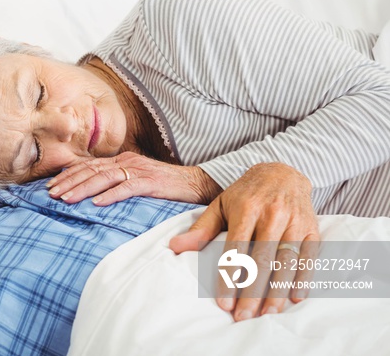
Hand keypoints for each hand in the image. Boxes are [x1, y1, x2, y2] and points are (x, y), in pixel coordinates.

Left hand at [45, 151, 220, 205]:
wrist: (196, 183)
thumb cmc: (164, 185)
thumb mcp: (136, 180)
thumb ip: (116, 183)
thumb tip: (93, 195)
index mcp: (121, 160)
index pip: (88, 166)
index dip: (68, 175)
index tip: (50, 186)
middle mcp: (127, 162)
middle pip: (91, 170)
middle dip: (68, 182)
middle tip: (50, 194)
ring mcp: (139, 170)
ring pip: (104, 178)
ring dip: (83, 189)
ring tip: (66, 199)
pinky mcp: (151, 182)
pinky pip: (128, 187)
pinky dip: (111, 195)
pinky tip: (97, 203)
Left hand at [169, 162, 319, 320]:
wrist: (282, 171)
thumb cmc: (246, 194)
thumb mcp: (220, 205)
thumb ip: (201, 229)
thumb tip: (174, 247)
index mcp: (246, 209)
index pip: (235, 248)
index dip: (229, 276)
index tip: (223, 302)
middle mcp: (272, 214)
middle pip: (262, 259)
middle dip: (252, 291)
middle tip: (243, 316)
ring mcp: (295, 221)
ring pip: (287, 261)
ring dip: (278, 289)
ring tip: (268, 313)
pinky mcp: (312, 228)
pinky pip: (309, 256)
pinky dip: (304, 277)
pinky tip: (295, 297)